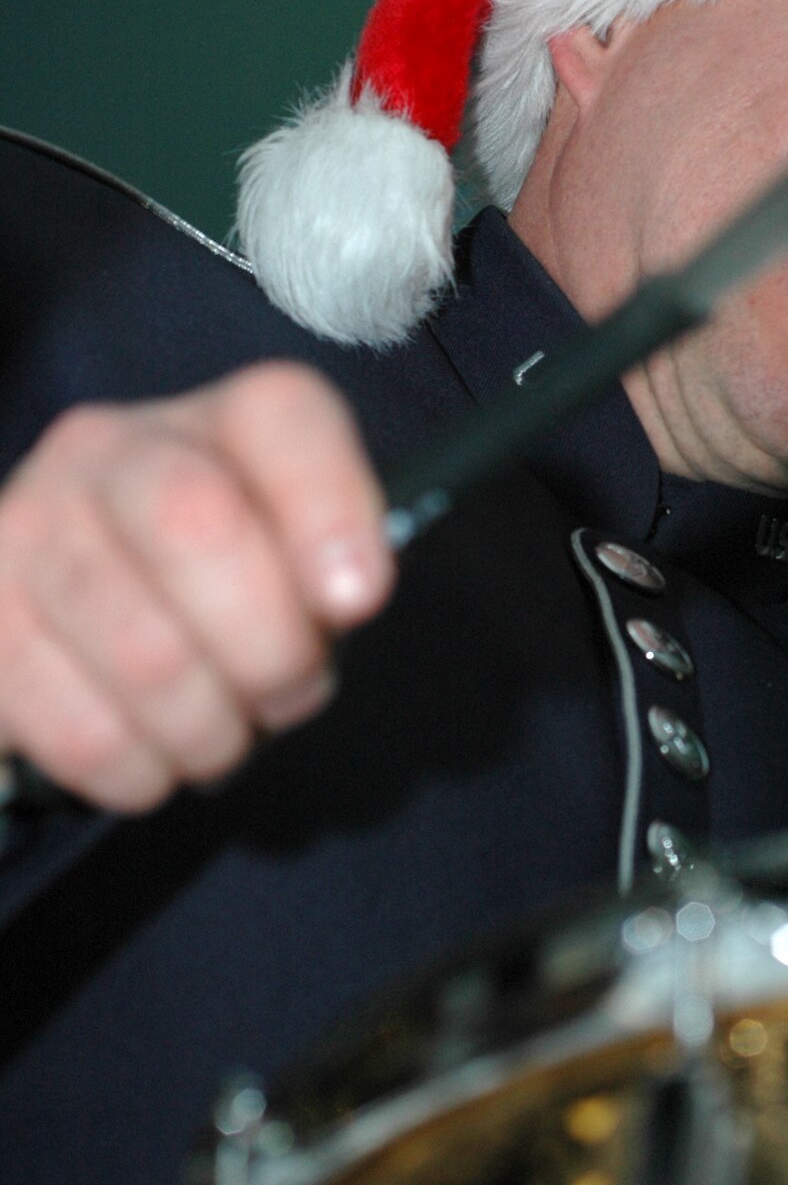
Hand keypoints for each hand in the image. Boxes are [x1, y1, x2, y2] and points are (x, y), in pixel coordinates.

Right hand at [0, 364, 395, 811]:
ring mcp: (26, 529)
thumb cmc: (223, 596)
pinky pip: (83, 731)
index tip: (357, 599)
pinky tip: (153, 752)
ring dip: (209, 729)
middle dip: (269, 645)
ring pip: (144, 652)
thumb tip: (342, 595)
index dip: (329, 506)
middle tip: (287, 691)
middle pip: (194, 522)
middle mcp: (109, 451)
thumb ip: (331, 569)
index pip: (280, 414)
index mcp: (218, 422)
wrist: (77, 627)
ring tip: (220, 729)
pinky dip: (141, 771)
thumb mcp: (293, 565)